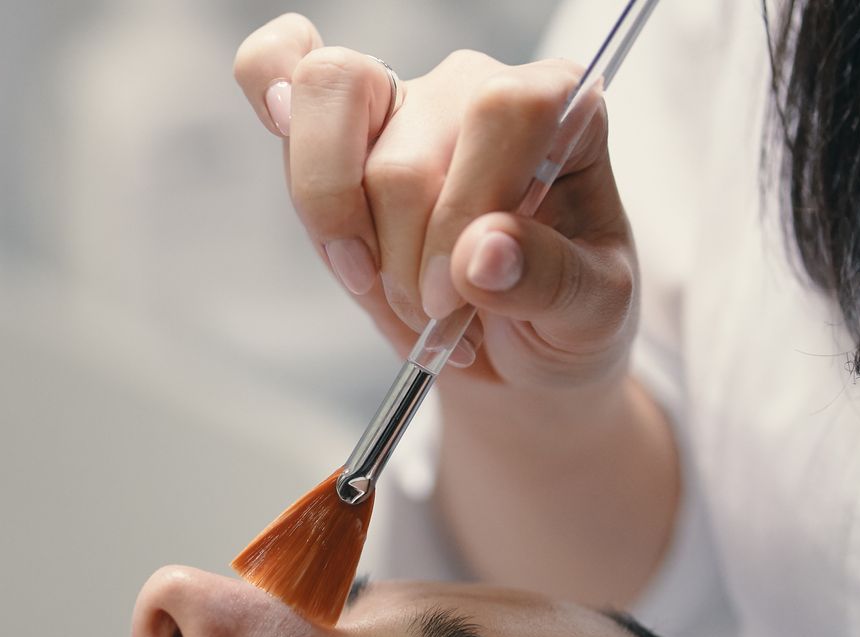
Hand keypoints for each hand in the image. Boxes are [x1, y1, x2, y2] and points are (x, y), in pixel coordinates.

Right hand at [233, 15, 639, 393]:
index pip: (504, 112)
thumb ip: (549, 281)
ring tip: (380, 290)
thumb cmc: (564, 317)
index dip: (464, 210)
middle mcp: (477, 90)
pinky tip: (277, 122)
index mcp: (561, 113)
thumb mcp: (592, 317)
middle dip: (400, 261)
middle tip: (429, 320)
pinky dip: (267, 85)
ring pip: (332, 121)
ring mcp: (403, 104)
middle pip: (405, 156)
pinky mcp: (340, 131)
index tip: (452, 297)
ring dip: (339, 231)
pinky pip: (279, 66)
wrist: (520, 347)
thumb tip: (481, 254)